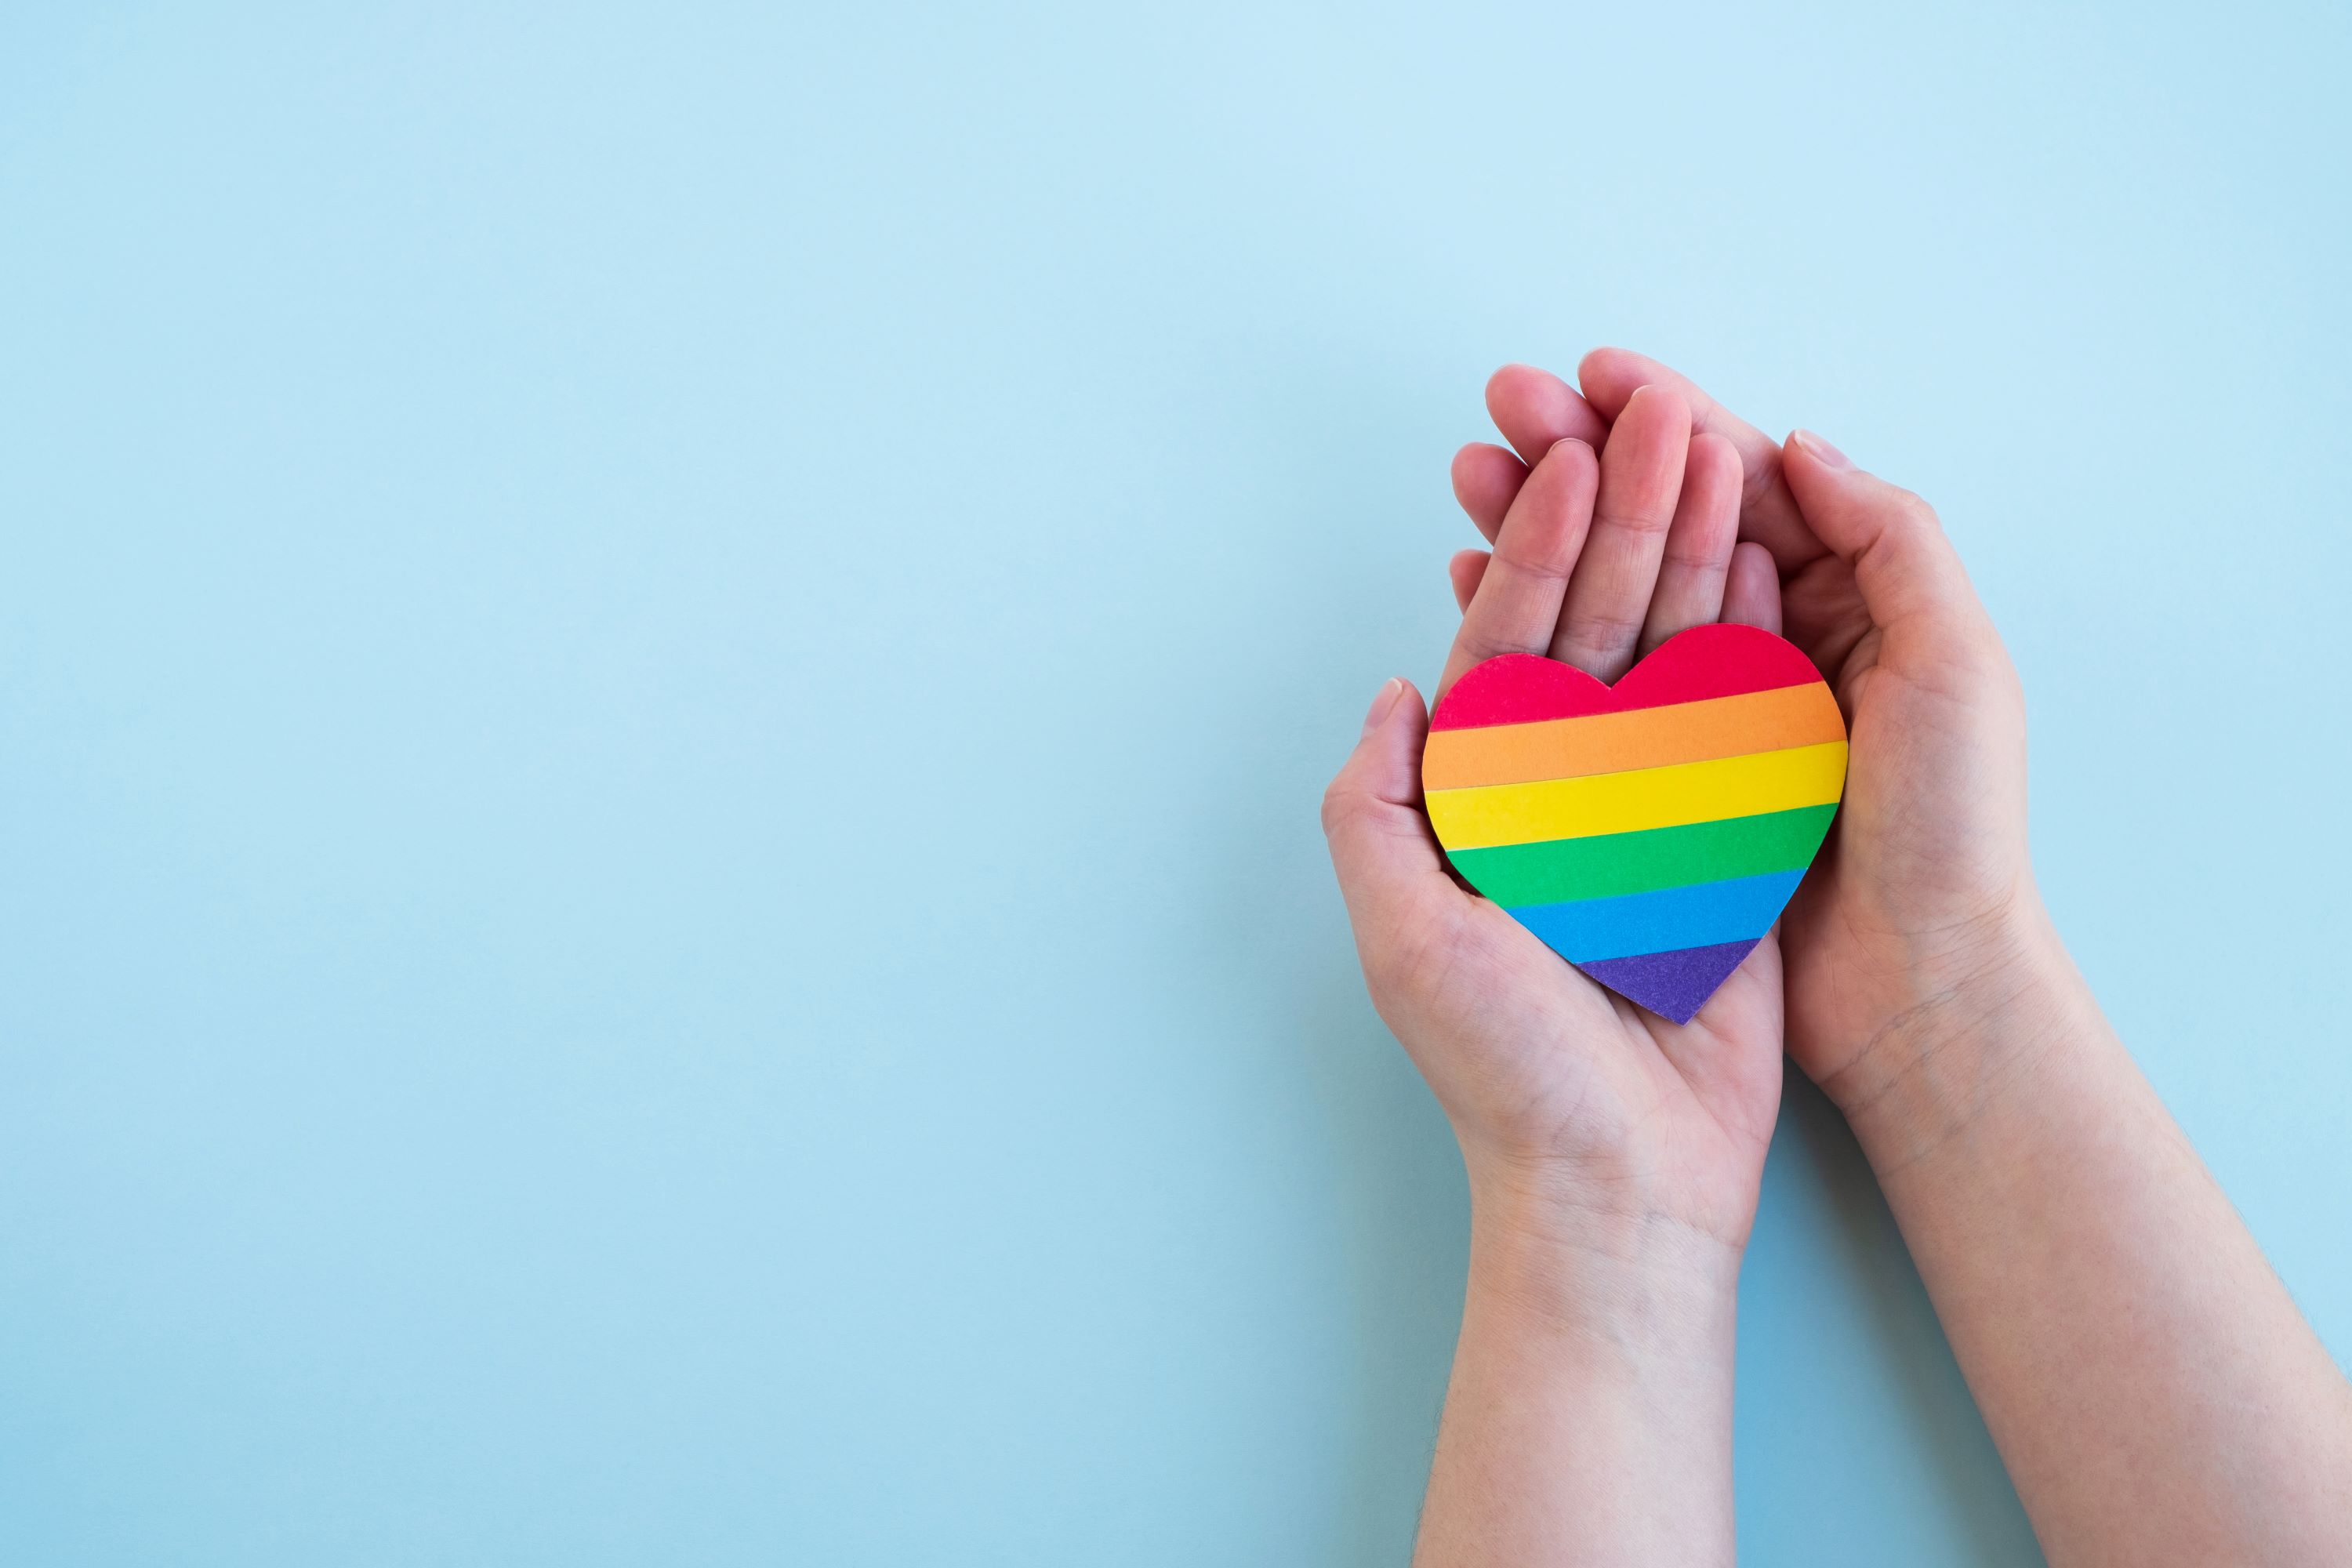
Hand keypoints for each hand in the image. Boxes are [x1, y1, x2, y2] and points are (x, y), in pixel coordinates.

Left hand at [1321, 386, 1787, 1271]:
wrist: (1618, 1176)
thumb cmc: (1499, 1068)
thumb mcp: (1400, 934)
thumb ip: (1373, 804)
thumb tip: (1393, 685)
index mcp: (1479, 795)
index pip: (1507, 638)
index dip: (1535, 541)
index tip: (1571, 449)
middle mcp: (1560, 787)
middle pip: (1594, 621)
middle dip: (1626, 511)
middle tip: (1665, 408)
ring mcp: (1645, 809)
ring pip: (1669, 652)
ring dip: (1694, 548)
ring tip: (1725, 448)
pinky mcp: (1721, 842)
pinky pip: (1737, 722)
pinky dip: (1750, 639)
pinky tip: (1768, 557)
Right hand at [1455, 355, 2041, 1115]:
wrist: (1918, 984)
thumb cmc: (1952, 832)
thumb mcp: (1955, 665)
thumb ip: (1890, 543)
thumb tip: (1795, 445)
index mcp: (1845, 598)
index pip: (1740, 481)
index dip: (1662, 422)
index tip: (1590, 375)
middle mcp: (1769, 638)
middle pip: (1657, 519)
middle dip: (1576, 454)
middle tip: (1502, 403)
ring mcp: (1708, 702)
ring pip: (1610, 586)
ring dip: (1539, 525)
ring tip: (1472, 476)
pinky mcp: (1660, 770)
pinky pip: (1585, 676)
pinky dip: (1533, 624)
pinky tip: (1480, 581)